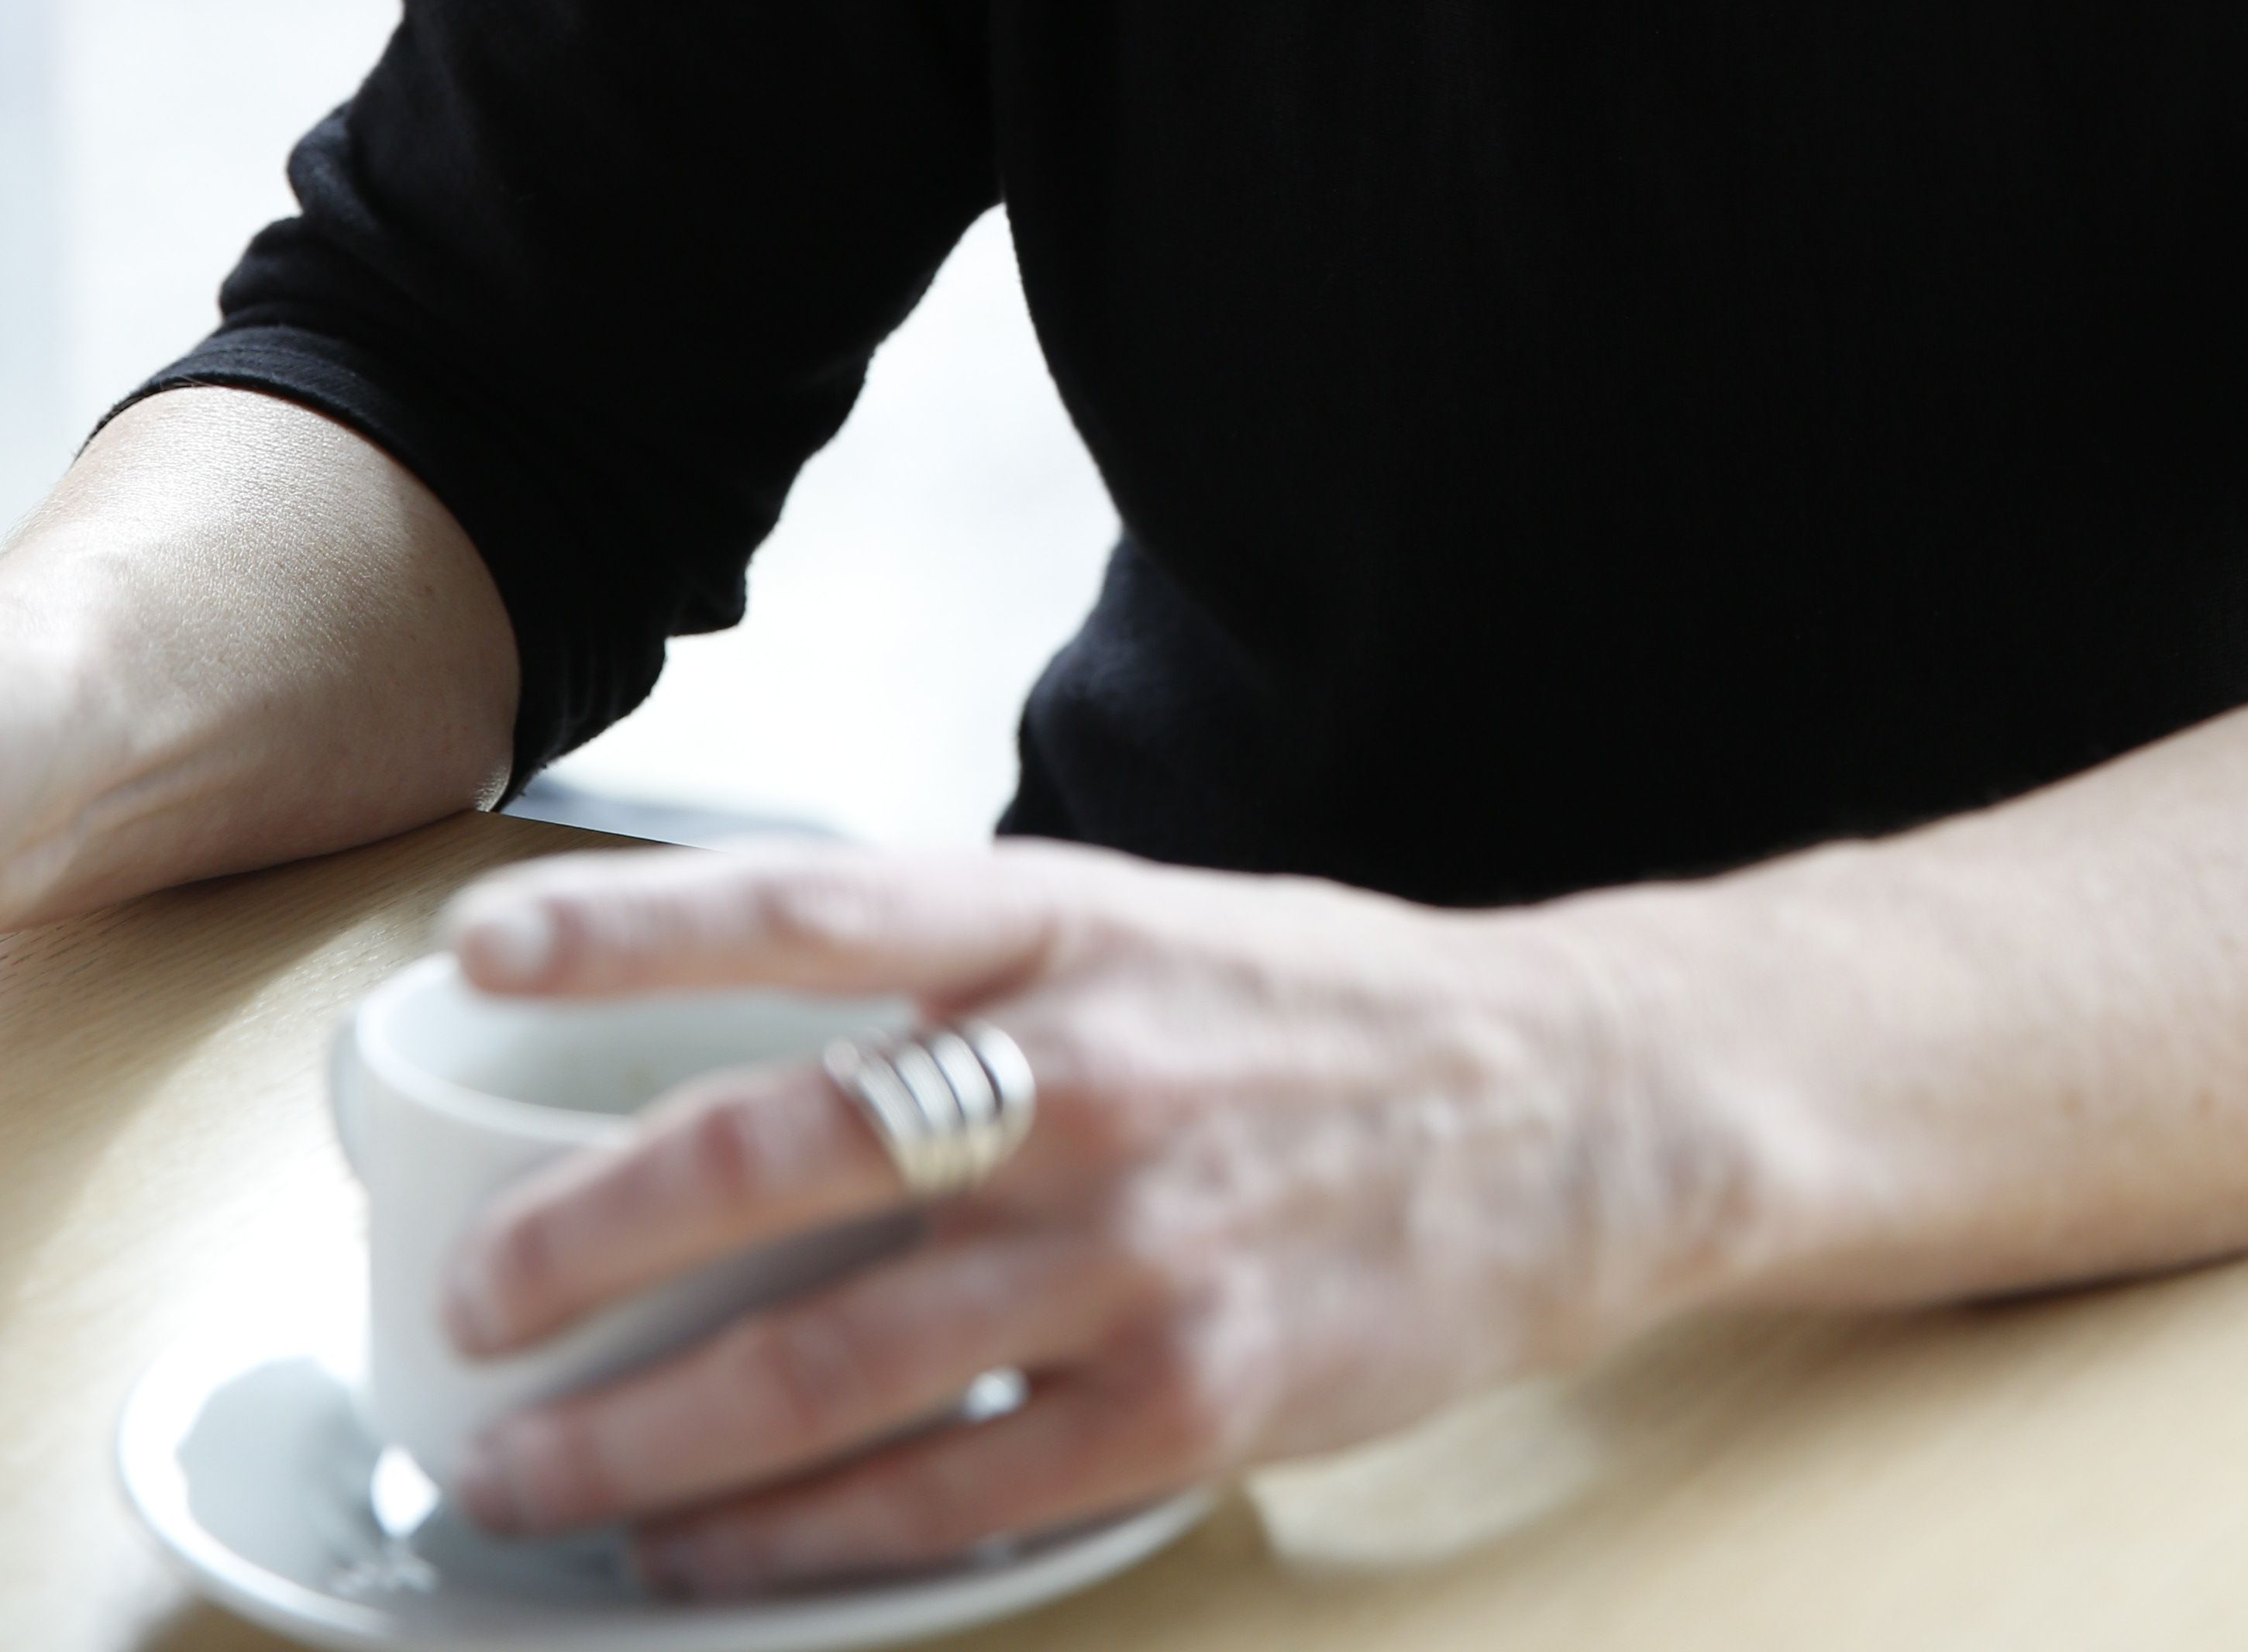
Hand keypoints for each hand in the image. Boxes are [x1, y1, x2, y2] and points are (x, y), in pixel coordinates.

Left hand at [436, 838, 1699, 1597]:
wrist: (1571, 1107)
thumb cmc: (1323, 1013)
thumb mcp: (1140, 924)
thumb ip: (963, 974)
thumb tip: (741, 1040)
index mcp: (1061, 922)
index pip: (804, 903)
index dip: (627, 926)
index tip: (476, 955)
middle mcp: (1080, 1073)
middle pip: (774, 1151)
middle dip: (582, 1242)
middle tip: (469, 1301)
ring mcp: (1129, 1248)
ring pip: (821, 1361)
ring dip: (639, 1432)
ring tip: (525, 1467)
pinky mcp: (1181, 1398)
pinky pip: (936, 1489)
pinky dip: (787, 1535)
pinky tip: (696, 1550)